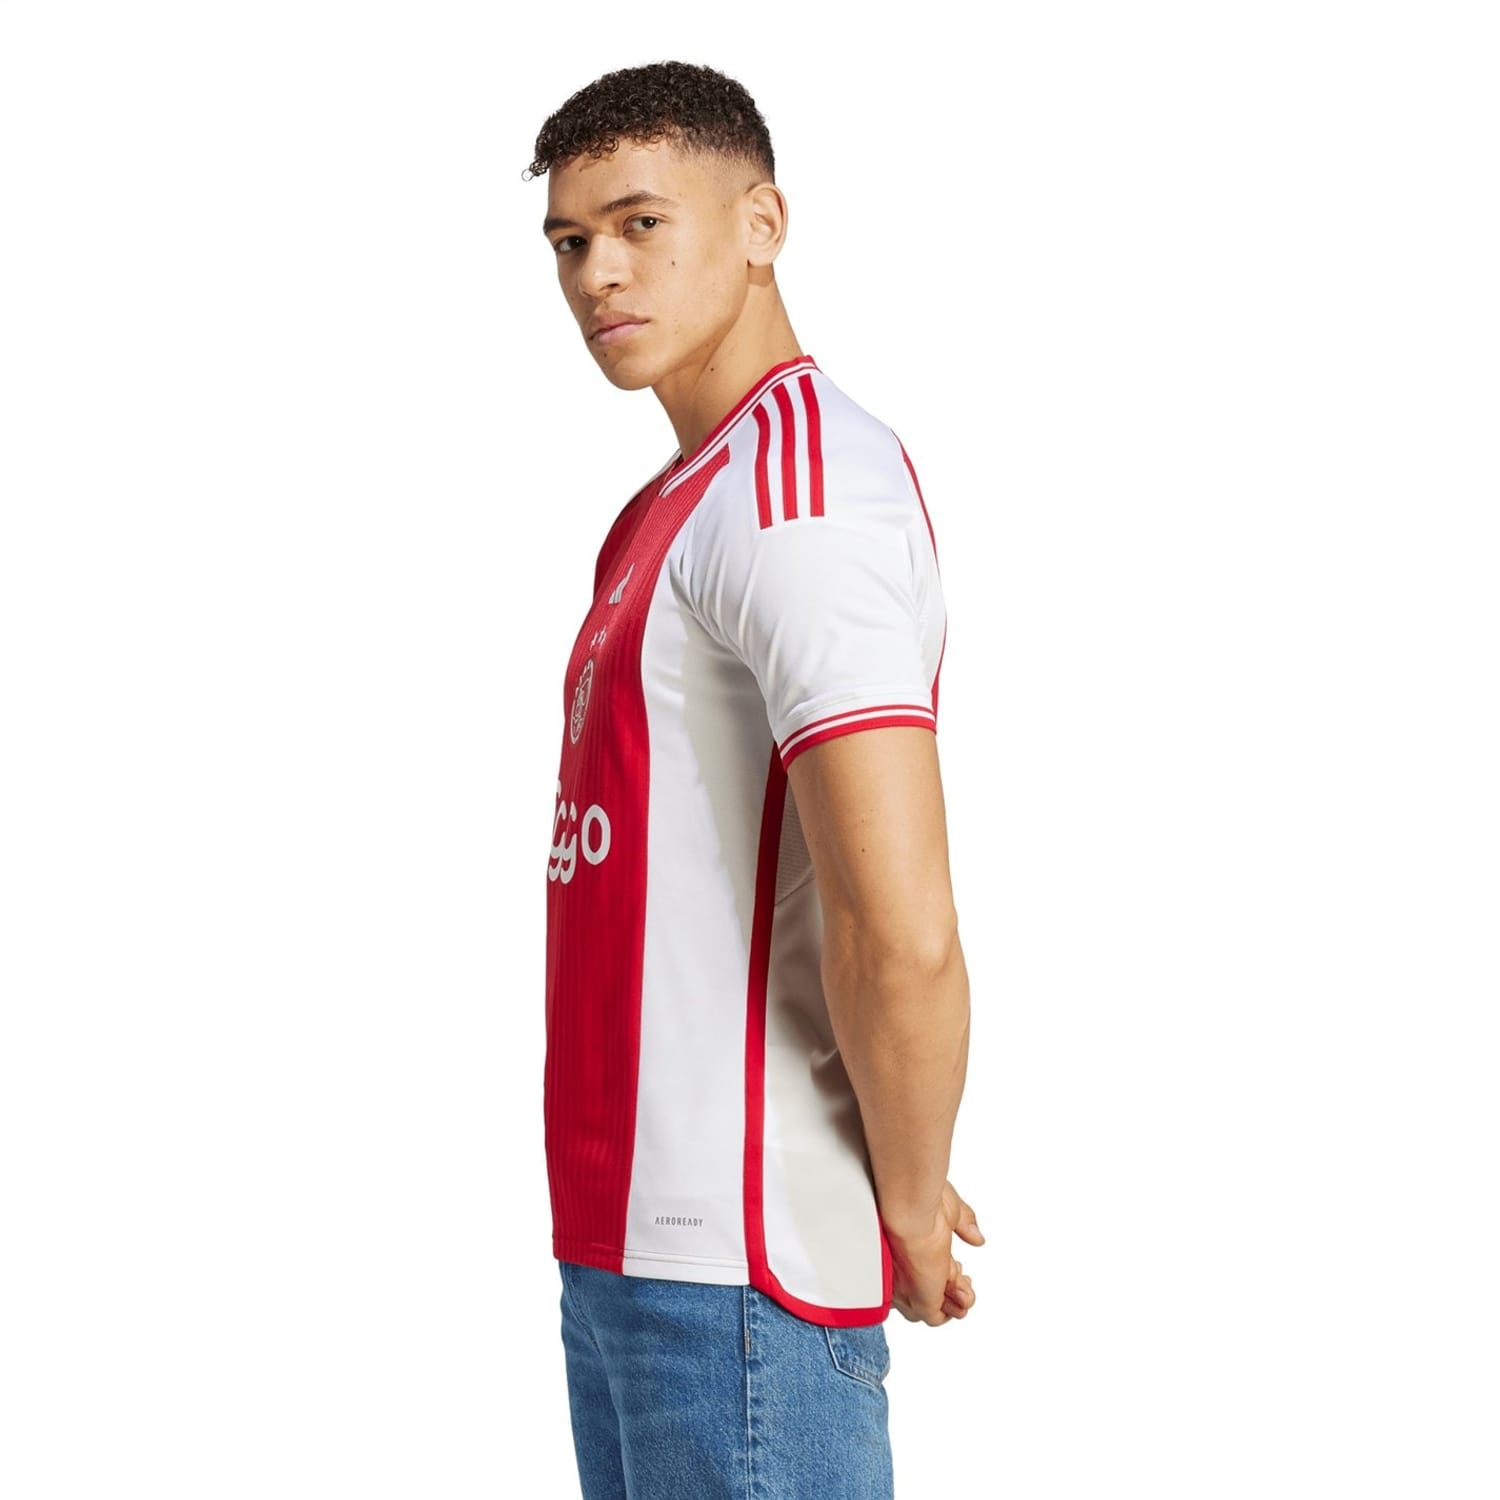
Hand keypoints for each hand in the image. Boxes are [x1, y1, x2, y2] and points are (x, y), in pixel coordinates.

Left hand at [883, 1179, 984, 1325]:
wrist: (912, 1214)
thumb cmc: (922, 1204)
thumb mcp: (950, 1211)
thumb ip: (964, 1225)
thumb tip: (977, 1237)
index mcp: (909, 1249)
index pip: (924, 1273)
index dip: (946, 1272)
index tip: (956, 1266)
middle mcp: (907, 1270)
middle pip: (928, 1293)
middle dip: (952, 1287)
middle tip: (961, 1276)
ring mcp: (911, 1288)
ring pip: (934, 1308)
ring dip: (956, 1299)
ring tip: (960, 1283)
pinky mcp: (919, 1302)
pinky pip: (936, 1318)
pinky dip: (954, 1309)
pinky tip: (960, 1292)